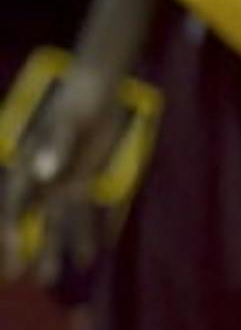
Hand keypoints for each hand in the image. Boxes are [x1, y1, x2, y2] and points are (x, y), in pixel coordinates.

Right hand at [1, 66, 126, 284]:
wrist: (98, 91)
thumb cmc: (75, 104)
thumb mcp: (66, 121)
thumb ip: (55, 146)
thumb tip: (43, 172)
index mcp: (26, 169)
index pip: (14, 208)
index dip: (11, 234)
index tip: (15, 259)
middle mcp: (42, 183)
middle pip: (36, 222)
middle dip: (34, 250)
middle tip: (34, 278)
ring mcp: (64, 184)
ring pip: (62, 221)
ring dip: (63, 244)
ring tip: (67, 270)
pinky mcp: (87, 181)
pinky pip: (88, 209)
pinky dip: (90, 229)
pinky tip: (93, 250)